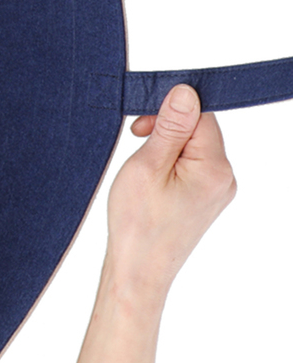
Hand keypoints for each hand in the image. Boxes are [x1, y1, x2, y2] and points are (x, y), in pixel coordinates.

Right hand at [106, 83, 236, 304]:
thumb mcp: (147, 165)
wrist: (138, 270)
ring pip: (193, 146)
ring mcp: (217, 190)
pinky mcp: (206, 198)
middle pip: (199, 129)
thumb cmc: (138, 223)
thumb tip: (186, 92)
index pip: (200, 115)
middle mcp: (225, 178)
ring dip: (166, 146)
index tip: (140, 129)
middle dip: (166, 129)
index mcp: (216, 168)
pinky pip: (191, 164)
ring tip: (142, 169)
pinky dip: (169, 163)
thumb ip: (170, 126)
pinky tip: (150, 180)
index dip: (168, 113)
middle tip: (137, 144)